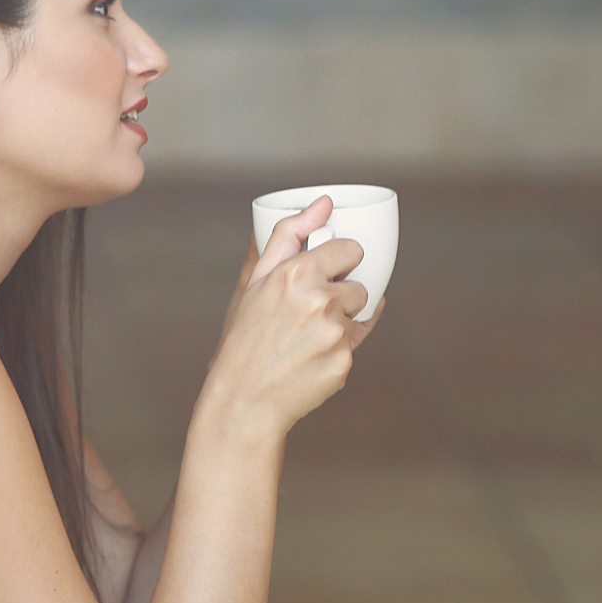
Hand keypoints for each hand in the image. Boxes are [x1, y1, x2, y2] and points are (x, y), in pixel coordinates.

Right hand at [200, 197, 369, 436]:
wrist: (242, 400)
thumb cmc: (245, 339)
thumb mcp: (256, 282)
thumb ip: (288, 235)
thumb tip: (324, 202)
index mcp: (294, 274)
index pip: (350, 249)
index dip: (340, 261)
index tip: (328, 271)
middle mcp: (318, 300)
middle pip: (359, 284)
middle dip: (339, 296)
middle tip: (306, 314)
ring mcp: (334, 334)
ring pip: (357, 315)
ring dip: (339, 323)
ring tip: (304, 339)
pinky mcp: (344, 362)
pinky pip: (354, 345)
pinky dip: (336, 352)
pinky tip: (308, 360)